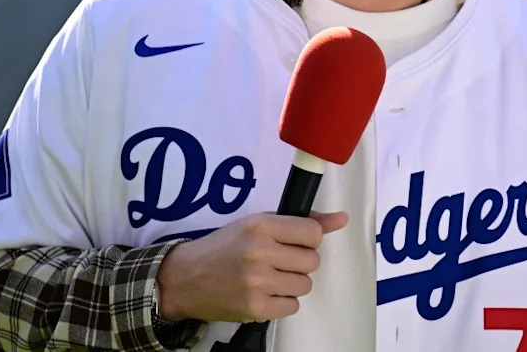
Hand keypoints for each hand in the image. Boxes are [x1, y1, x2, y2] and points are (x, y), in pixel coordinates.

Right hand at [156, 210, 347, 322]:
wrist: (185, 278)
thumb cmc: (223, 247)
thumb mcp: (257, 223)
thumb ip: (301, 221)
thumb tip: (341, 219)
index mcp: (261, 225)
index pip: (312, 232)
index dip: (308, 238)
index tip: (296, 242)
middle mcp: (260, 251)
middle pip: (312, 260)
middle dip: (300, 262)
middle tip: (279, 261)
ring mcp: (257, 281)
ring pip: (305, 284)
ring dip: (293, 283)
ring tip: (271, 277)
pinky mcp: (255, 307)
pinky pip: (292, 307)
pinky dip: (282, 302)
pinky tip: (265, 293)